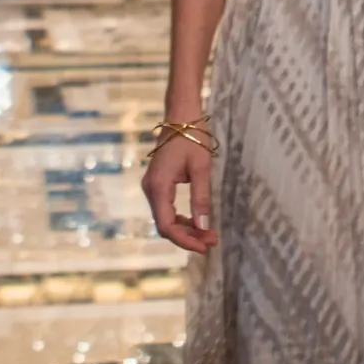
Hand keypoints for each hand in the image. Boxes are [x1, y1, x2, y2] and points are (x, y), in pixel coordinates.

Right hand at [142, 130, 216, 255]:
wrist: (181, 116)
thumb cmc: (192, 139)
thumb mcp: (201, 169)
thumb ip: (201, 199)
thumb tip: (203, 227)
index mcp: (158, 186)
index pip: (166, 225)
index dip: (184, 240)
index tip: (205, 247)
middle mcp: (150, 189)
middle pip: (165, 225)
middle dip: (188, 236)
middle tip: (212, 241)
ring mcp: (152, 186)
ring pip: (166, 218)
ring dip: (186, 229)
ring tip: (209, 234)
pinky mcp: (158, 184)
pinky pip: (166, 208)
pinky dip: (181, 218)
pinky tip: (197, 222)